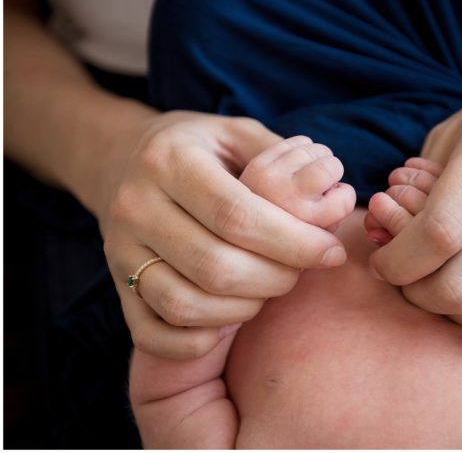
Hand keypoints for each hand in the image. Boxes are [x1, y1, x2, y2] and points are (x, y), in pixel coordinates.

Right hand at [99, 112, 348, 358]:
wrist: (120, 159)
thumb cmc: (201, 149)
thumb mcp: (239, 133)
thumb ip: (285, 160)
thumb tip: (334, 198)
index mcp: (169, 160)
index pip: (237, 216)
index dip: (294, 242)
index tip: (332, 252)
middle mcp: (135, 206)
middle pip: (216, 267)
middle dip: (277, 278)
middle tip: (304, 271)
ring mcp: (118, 251)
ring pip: (185, 305)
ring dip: (244, 310)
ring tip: (270, 289)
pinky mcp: (115, 287)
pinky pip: (154, 334)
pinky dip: (200, 339)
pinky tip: (231, 317)